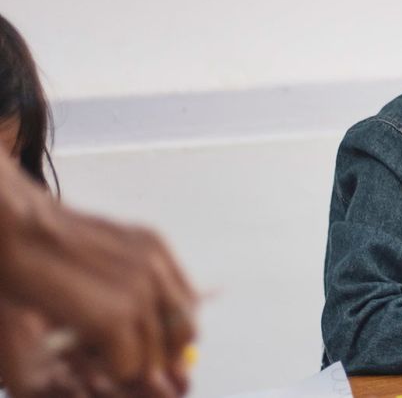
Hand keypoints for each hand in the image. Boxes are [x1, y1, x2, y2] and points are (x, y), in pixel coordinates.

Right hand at [0, 157, 195, 394]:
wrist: (15, 228)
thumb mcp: (102, 252)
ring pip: (155, 353)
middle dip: (161, 354)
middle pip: (184, 331)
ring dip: (130, 364)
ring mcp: (139, 292)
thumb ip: (131, 279)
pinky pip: (127, 364)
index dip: (173, 332)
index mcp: (155, 248)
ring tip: (100, 355)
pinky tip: (88, 356)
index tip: (154, 347)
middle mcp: (156, 268)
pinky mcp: (115, 317)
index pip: (188, 303)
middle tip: (133, 363)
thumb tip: (150, 324)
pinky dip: (110, 368)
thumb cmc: (43, 243)